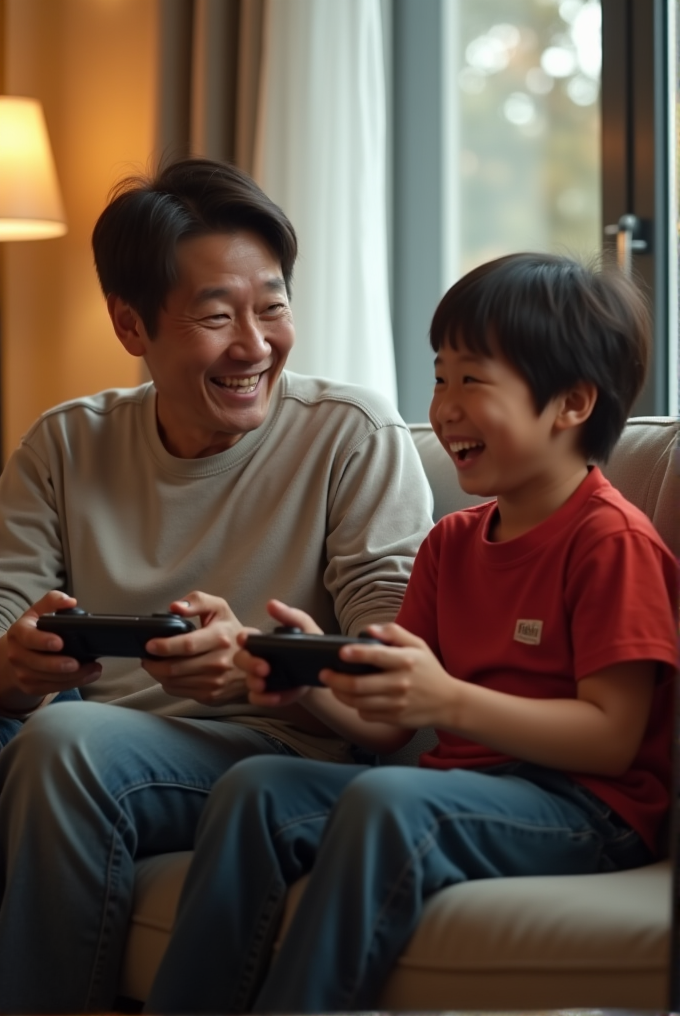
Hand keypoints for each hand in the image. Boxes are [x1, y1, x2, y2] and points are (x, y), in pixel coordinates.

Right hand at [0, 591, 100, 712]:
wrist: (16, 654)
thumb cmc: (32, 630)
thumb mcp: (38, 611)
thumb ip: (53, 601)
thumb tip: (70, 602)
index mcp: (19, 633)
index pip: (28, 637)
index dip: (43, 641)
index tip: (60, 643)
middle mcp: (17, 654)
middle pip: (38, 663)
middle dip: (59, 665)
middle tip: (77, 663)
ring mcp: (23, 673)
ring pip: (48, 679)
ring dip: (73, 676)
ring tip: (92, 669)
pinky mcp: (31, 687)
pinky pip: (53, 688)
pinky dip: (73, 683)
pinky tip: (88, 675)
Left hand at [142, 591, 248, 704]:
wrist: (254, 662)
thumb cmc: (231, 632)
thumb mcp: (219, 608)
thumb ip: (197, 601)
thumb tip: (175, 607)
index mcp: (220, 637)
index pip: (187, 645)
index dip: (164, 646)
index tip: (150, 645)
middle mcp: (219, 662)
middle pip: (175, 668)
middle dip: (154, 663)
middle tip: (147, 656)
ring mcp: (215, 682)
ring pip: (174, 682)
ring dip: (158, 673)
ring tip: (155, 663)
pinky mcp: (211, 695)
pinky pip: (179, 691)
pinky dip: (168, 683)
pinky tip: (169, 673)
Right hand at [235, 599, 321, 707]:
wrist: (322, 672)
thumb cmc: (309, 644)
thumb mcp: (304, 627)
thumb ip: (290, 615)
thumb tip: (271, 604)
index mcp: (262, 641)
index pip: (245, 637)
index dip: (242, 638)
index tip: (245, 640)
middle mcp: (256, 658)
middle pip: (240, 660)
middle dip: (248, 664)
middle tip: (264, 668)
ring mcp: (260, 678)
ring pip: (247, 681)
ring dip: (254, 682)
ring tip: (265, 684)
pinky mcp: (267, 694)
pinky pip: (256, 698)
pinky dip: (263, 699)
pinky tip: (275, 697)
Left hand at [319, 622, 456, 728]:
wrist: (448, 702)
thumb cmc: (428, 670)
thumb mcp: (417, 645)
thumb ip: (393, 633)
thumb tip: (369, 631)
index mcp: (405, 661)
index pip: (376, 656)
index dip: (356, 654)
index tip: (340, 652)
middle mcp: (400, 683)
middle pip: (359, 685)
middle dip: (336, 679)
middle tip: (324, 673)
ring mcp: (396, 704)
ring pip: (358, 702)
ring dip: (340, 694)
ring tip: (333, 685)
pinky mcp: (394, 718)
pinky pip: (366, 714)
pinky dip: (356, 706)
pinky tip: (354, 698)